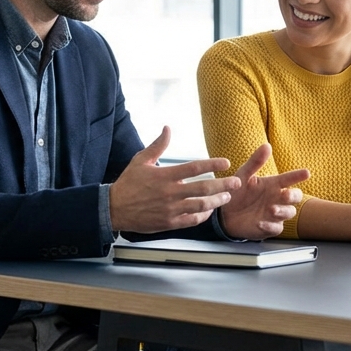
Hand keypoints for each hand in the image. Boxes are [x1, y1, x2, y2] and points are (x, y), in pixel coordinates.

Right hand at [110, 126, 241, 233]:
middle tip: (236, 182)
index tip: (226, 162)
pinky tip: (209, 210)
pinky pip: (191, 220)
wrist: (114, 208)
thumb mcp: (140, 160)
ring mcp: (171, 209)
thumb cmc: (128, 183)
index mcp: (165, 176)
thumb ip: (158, 145)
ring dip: (217, 201)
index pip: (194, 168)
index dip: (213, 164)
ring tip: (226, 196)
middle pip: (204, 188)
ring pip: (201, 205)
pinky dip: (203, 215)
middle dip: (223, 185)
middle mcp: (170, 193)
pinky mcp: (169, 223)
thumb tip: (168, 128)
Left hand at [217, 143, 309, 239]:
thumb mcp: (243, 175)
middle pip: (295, 197)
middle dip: (293, 196)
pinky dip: (270, 226)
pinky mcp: (269, 227)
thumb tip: (267, 145)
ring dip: (282, 211)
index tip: (306, 172)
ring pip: (289, 213)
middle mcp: (277, 199)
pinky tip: (260, 223)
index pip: (289, 179)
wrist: (224, 213)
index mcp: (273, 184)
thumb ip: (255, 162)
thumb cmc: (237, 191)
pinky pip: (276, 229)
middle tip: (285, 194)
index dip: (297, 176)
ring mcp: (275, 214)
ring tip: (271, 209)